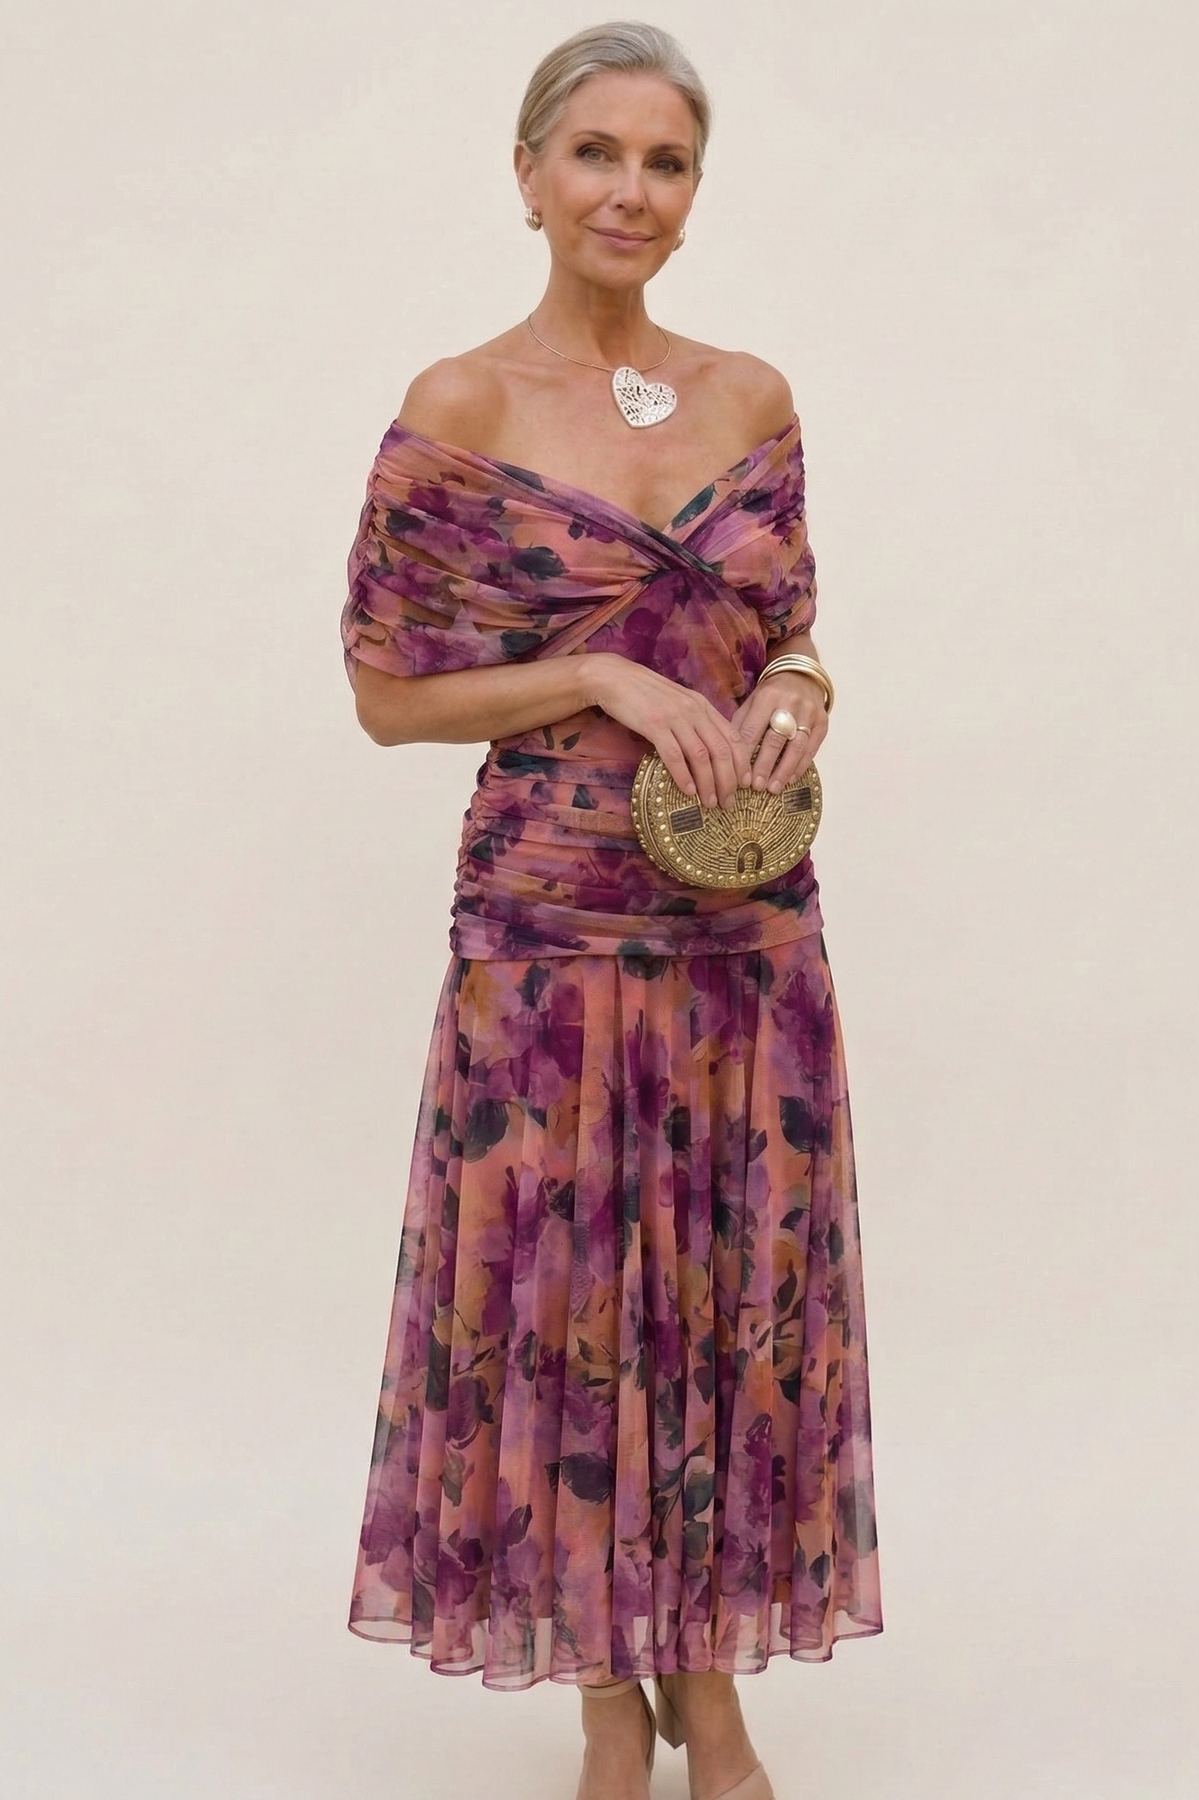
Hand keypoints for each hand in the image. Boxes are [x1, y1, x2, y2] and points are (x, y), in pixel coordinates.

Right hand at [587, 654, 752, 809]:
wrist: (614, 678)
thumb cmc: (645, 694)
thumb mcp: (679, 703)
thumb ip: (695, 722)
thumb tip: (709, 750)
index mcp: (703, 706)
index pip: (733, 737)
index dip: (742, 764)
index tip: (745, 785)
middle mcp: (694, 711)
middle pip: (721, 750)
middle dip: (728, 781)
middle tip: (728, 803)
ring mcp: (675, 717)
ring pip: (701, 756)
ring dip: (708, 783)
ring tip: (710, 803)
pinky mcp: (654, 725)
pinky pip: (674, 755)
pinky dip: (683, 776)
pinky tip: (688, 792)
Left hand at [729, 669, 827, 791]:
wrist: (801, 676)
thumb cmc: (770, 695)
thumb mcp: (752, 702)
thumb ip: (741, 725)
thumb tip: (730, 757)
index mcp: (767, 697)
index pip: (753, 730)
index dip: (745, 755)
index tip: (738, 775)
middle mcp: (790, 703)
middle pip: (775, 740)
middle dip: (764, 765)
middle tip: (756, 786)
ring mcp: (809, 713)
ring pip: (796, 746)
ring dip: (784, 770)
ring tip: (773, 789)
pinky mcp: (823, 722)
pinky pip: (811, 748)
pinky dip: (800, 766)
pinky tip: (790, 779)